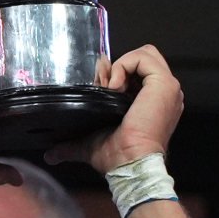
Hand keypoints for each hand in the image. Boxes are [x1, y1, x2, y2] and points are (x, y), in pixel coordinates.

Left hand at [81, 44, 183, 171]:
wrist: (129, 163)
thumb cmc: (119, 157)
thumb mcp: (91, 143)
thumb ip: (72, 144)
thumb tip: (51, 154)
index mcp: (152, 102)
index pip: (137, 70)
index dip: (116, 73)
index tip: (101, 87)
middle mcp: (163, 93)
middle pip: (143, 58)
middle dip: (120, 65)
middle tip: (105, 85)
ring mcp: (167, 87)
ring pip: (144, 54)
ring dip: (121, 65)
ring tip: (110, 87)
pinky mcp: (164, 84)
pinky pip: (143, 58)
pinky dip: (124, 66)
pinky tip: (115, 87)